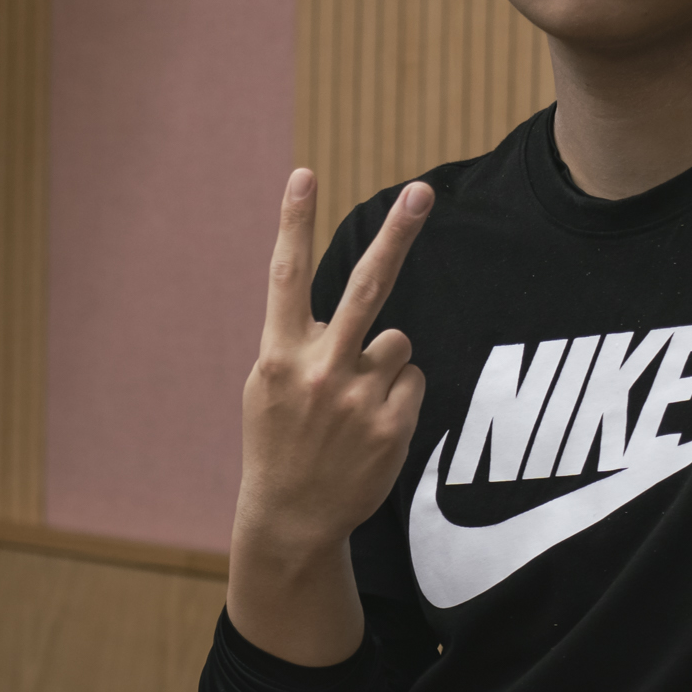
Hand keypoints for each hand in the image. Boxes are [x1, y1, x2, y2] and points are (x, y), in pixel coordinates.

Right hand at [234, 170, 433, 569]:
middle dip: (397, 235)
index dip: (293, 221)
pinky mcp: (392, 425)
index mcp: (278, 353)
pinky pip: (413, 380)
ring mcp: (358, 398)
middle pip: (367, 287)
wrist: (291, 517)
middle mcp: (318, 369)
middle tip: (423, 192)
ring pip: (398, 343)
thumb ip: (299, 340)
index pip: (286, 275)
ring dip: (384, 365)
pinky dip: (398, 397)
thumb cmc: (280, 438)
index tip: (304, 174)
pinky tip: (371, 427)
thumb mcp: (268, 384)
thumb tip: (353, 306)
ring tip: (354, 404)